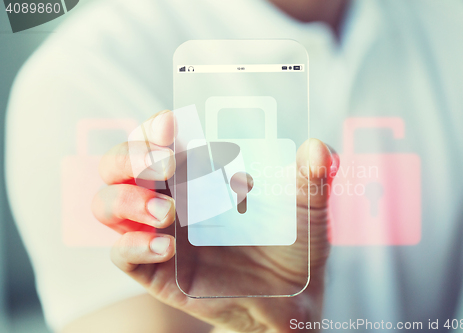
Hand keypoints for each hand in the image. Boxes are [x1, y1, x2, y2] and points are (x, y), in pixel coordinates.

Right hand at [92, 110, 337, 331]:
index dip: (154, 126)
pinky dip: (133, 245)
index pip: (157, 136)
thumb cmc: (292, 242)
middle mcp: (170, 195)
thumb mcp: (307, 207)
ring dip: (127, 200)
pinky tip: (166, 247)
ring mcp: (157, 231)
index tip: (171, 123)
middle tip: (165, 164)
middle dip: (130, 157)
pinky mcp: (155, 269)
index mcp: (198, 170)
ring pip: (107, 204)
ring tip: (168, 213)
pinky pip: (122, 253)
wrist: (290, 298)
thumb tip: (319, 148)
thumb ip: (313, 177)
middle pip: (119, 163)